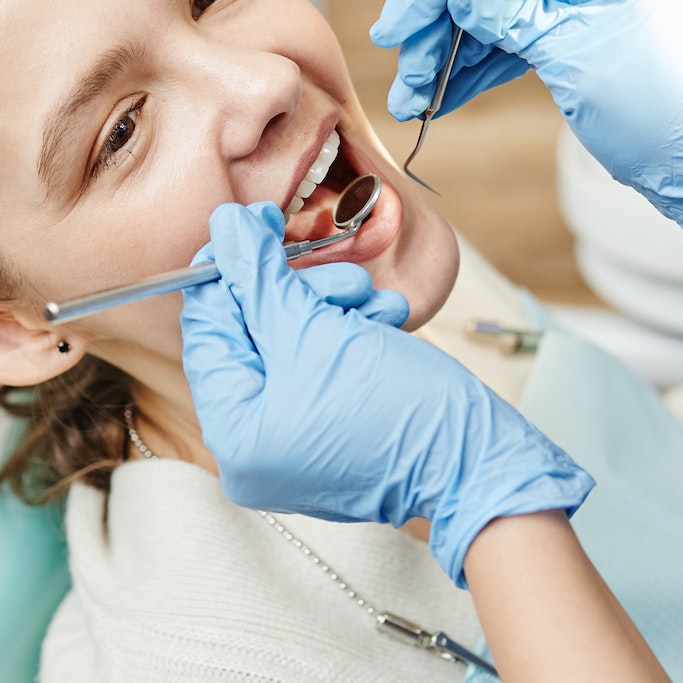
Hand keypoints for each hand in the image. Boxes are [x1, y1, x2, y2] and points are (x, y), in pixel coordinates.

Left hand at [179, 202, 593, 583]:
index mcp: (234, 433)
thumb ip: (260, 279)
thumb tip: (223, 229)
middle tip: (340, 277)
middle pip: (252, 337)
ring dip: (335, 310)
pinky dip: (353, 338)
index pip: (207, 331)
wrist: (475, 459)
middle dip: (300, 294)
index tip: (254, 223)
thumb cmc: (397, 408)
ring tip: (376, 306)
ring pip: (294, 345)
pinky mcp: (332, 435)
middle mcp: (254, 449)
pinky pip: (323, 368)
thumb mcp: (318, 330)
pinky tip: (387, 327)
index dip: (229, 270)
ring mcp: (294, 445)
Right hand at [370, 0, 682, 279]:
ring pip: (502, 8)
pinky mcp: (583, 41)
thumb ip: (514, 16)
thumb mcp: (575, 60)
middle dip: (443, 16)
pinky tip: (443, 94)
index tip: (409, 13)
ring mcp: (590, 6)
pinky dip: (481, 65)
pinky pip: (519, 39)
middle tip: (405, 60)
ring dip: (453, 49)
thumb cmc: (658, 114)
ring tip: (413, 93)